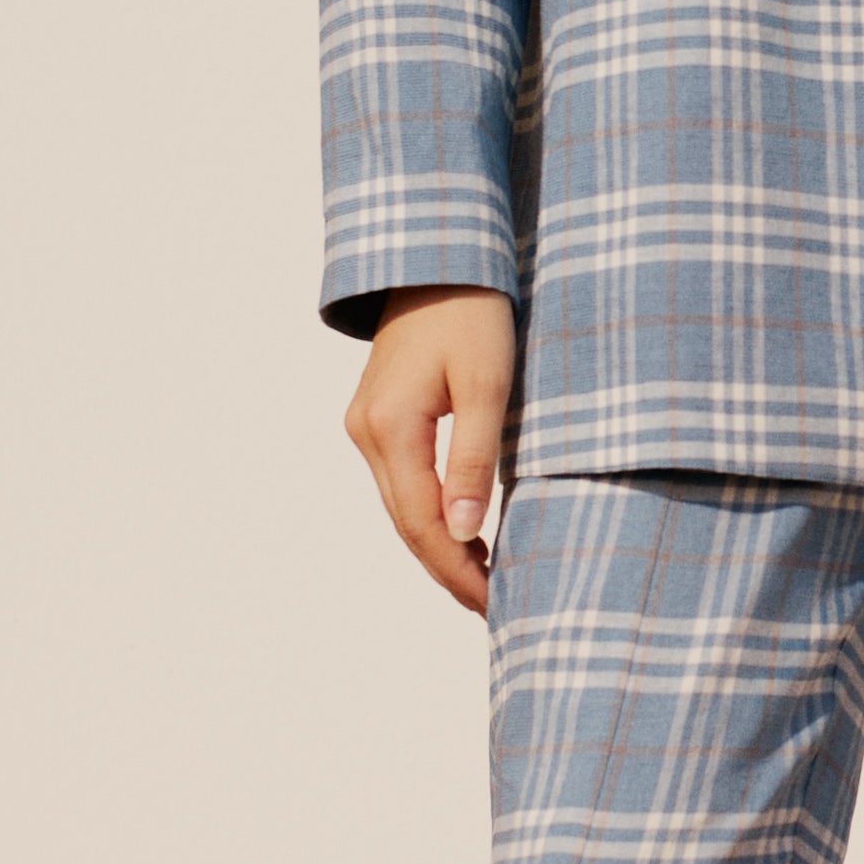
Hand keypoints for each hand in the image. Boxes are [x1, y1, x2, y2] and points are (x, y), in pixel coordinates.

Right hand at [344, 285, 517, 614]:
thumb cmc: (473, 310)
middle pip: (406, 523)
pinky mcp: (379, 416)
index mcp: (390, 428)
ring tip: (485, 580)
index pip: (422, 523)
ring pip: (401, 506)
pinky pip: (403, 481)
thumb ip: (474, 460)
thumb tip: (463, 534)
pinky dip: (431, 514)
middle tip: (495, 606)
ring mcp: (367, 424)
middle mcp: (367, 432)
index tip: (495, 602)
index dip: (457, 569)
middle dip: (448, 569)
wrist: (437, 257)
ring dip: (439, 545)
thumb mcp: (487, 383)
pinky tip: (463, 532)